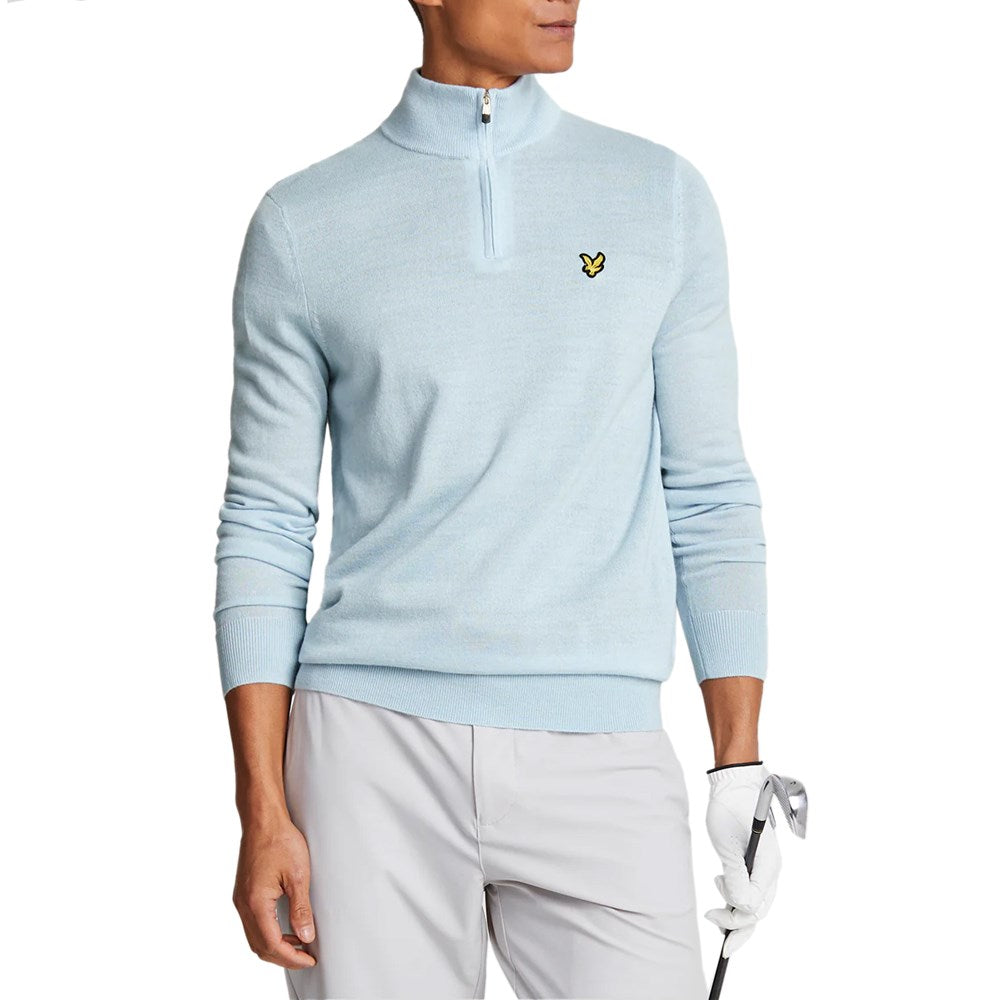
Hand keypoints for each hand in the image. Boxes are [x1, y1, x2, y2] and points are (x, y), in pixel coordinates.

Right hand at [232, 817, 316, 969]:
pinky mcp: (244, 893)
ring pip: (255, 937)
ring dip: (275, 946)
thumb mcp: (298, 875)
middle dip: (283, 957)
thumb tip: (306, 935)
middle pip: (260, 946)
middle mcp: (243, 905)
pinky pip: (253, 923)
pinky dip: (269, 933)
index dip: (291, 957)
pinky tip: (286, 928)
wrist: (263, 820)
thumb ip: (301, 909)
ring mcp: (241, 899)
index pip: (272, 944)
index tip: (309, 959)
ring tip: (299, 944)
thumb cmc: (280, 840)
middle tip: (306, 957)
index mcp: (255, 903)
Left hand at [704, 762, 780, 958]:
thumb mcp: (727, 845)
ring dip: (737, 913)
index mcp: (769, 866)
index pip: (756, 905)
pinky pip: (749, 889)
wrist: (733, 785)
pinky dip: (737, 899)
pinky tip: (723, 896)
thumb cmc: (730, 810)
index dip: (736, 918)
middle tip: (716, 931)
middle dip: (738, 925)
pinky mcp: (753, 862)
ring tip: (715, 913)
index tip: (713, 917)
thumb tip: (739, 907)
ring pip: (755, 902)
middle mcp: (770, 870)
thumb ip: (736, 877)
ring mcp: (763, 866)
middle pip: (759, 910)